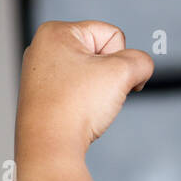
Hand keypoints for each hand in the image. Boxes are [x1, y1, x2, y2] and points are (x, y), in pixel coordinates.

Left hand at [14, 20, 154, 166]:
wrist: (50, 148)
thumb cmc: (76, 106)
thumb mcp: (121, 73)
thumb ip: (141, 61)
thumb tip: (141, 67)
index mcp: (56, 31)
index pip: (112, 35)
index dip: (120, 61)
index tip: (105, 82)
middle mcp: (42, 48)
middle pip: (100, 54)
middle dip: (108, 77)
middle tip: (94, 97)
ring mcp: (39, 73)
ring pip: (89, 75)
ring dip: (98, 92)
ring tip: (83, 108)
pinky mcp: (41, 96)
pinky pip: (76, 92)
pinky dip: (83, 104)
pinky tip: (75, 116)